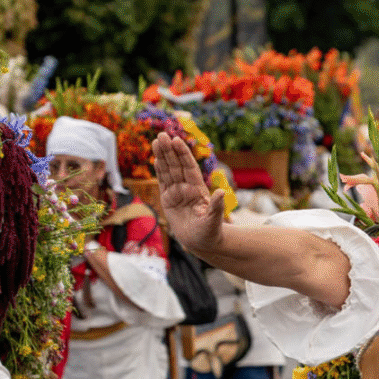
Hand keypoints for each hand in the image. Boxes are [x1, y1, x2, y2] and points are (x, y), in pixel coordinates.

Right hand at [152, 132, 224, 255]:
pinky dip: (159, 171)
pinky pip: (163, 182)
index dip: (183, 154)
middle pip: (176, 166)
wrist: (201, 242)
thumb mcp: (213, 221)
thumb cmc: (210, 233)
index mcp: (198, 190)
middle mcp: (187, 188)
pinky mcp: (168, 200)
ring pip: (168, 171)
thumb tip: (222, 192)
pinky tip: (156, 158)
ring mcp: (177, 193)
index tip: (177, 140)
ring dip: (162, 157)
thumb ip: (216, 207)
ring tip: (156, 141)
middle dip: (169, 151)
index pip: (189, 168)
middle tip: (162, 135)